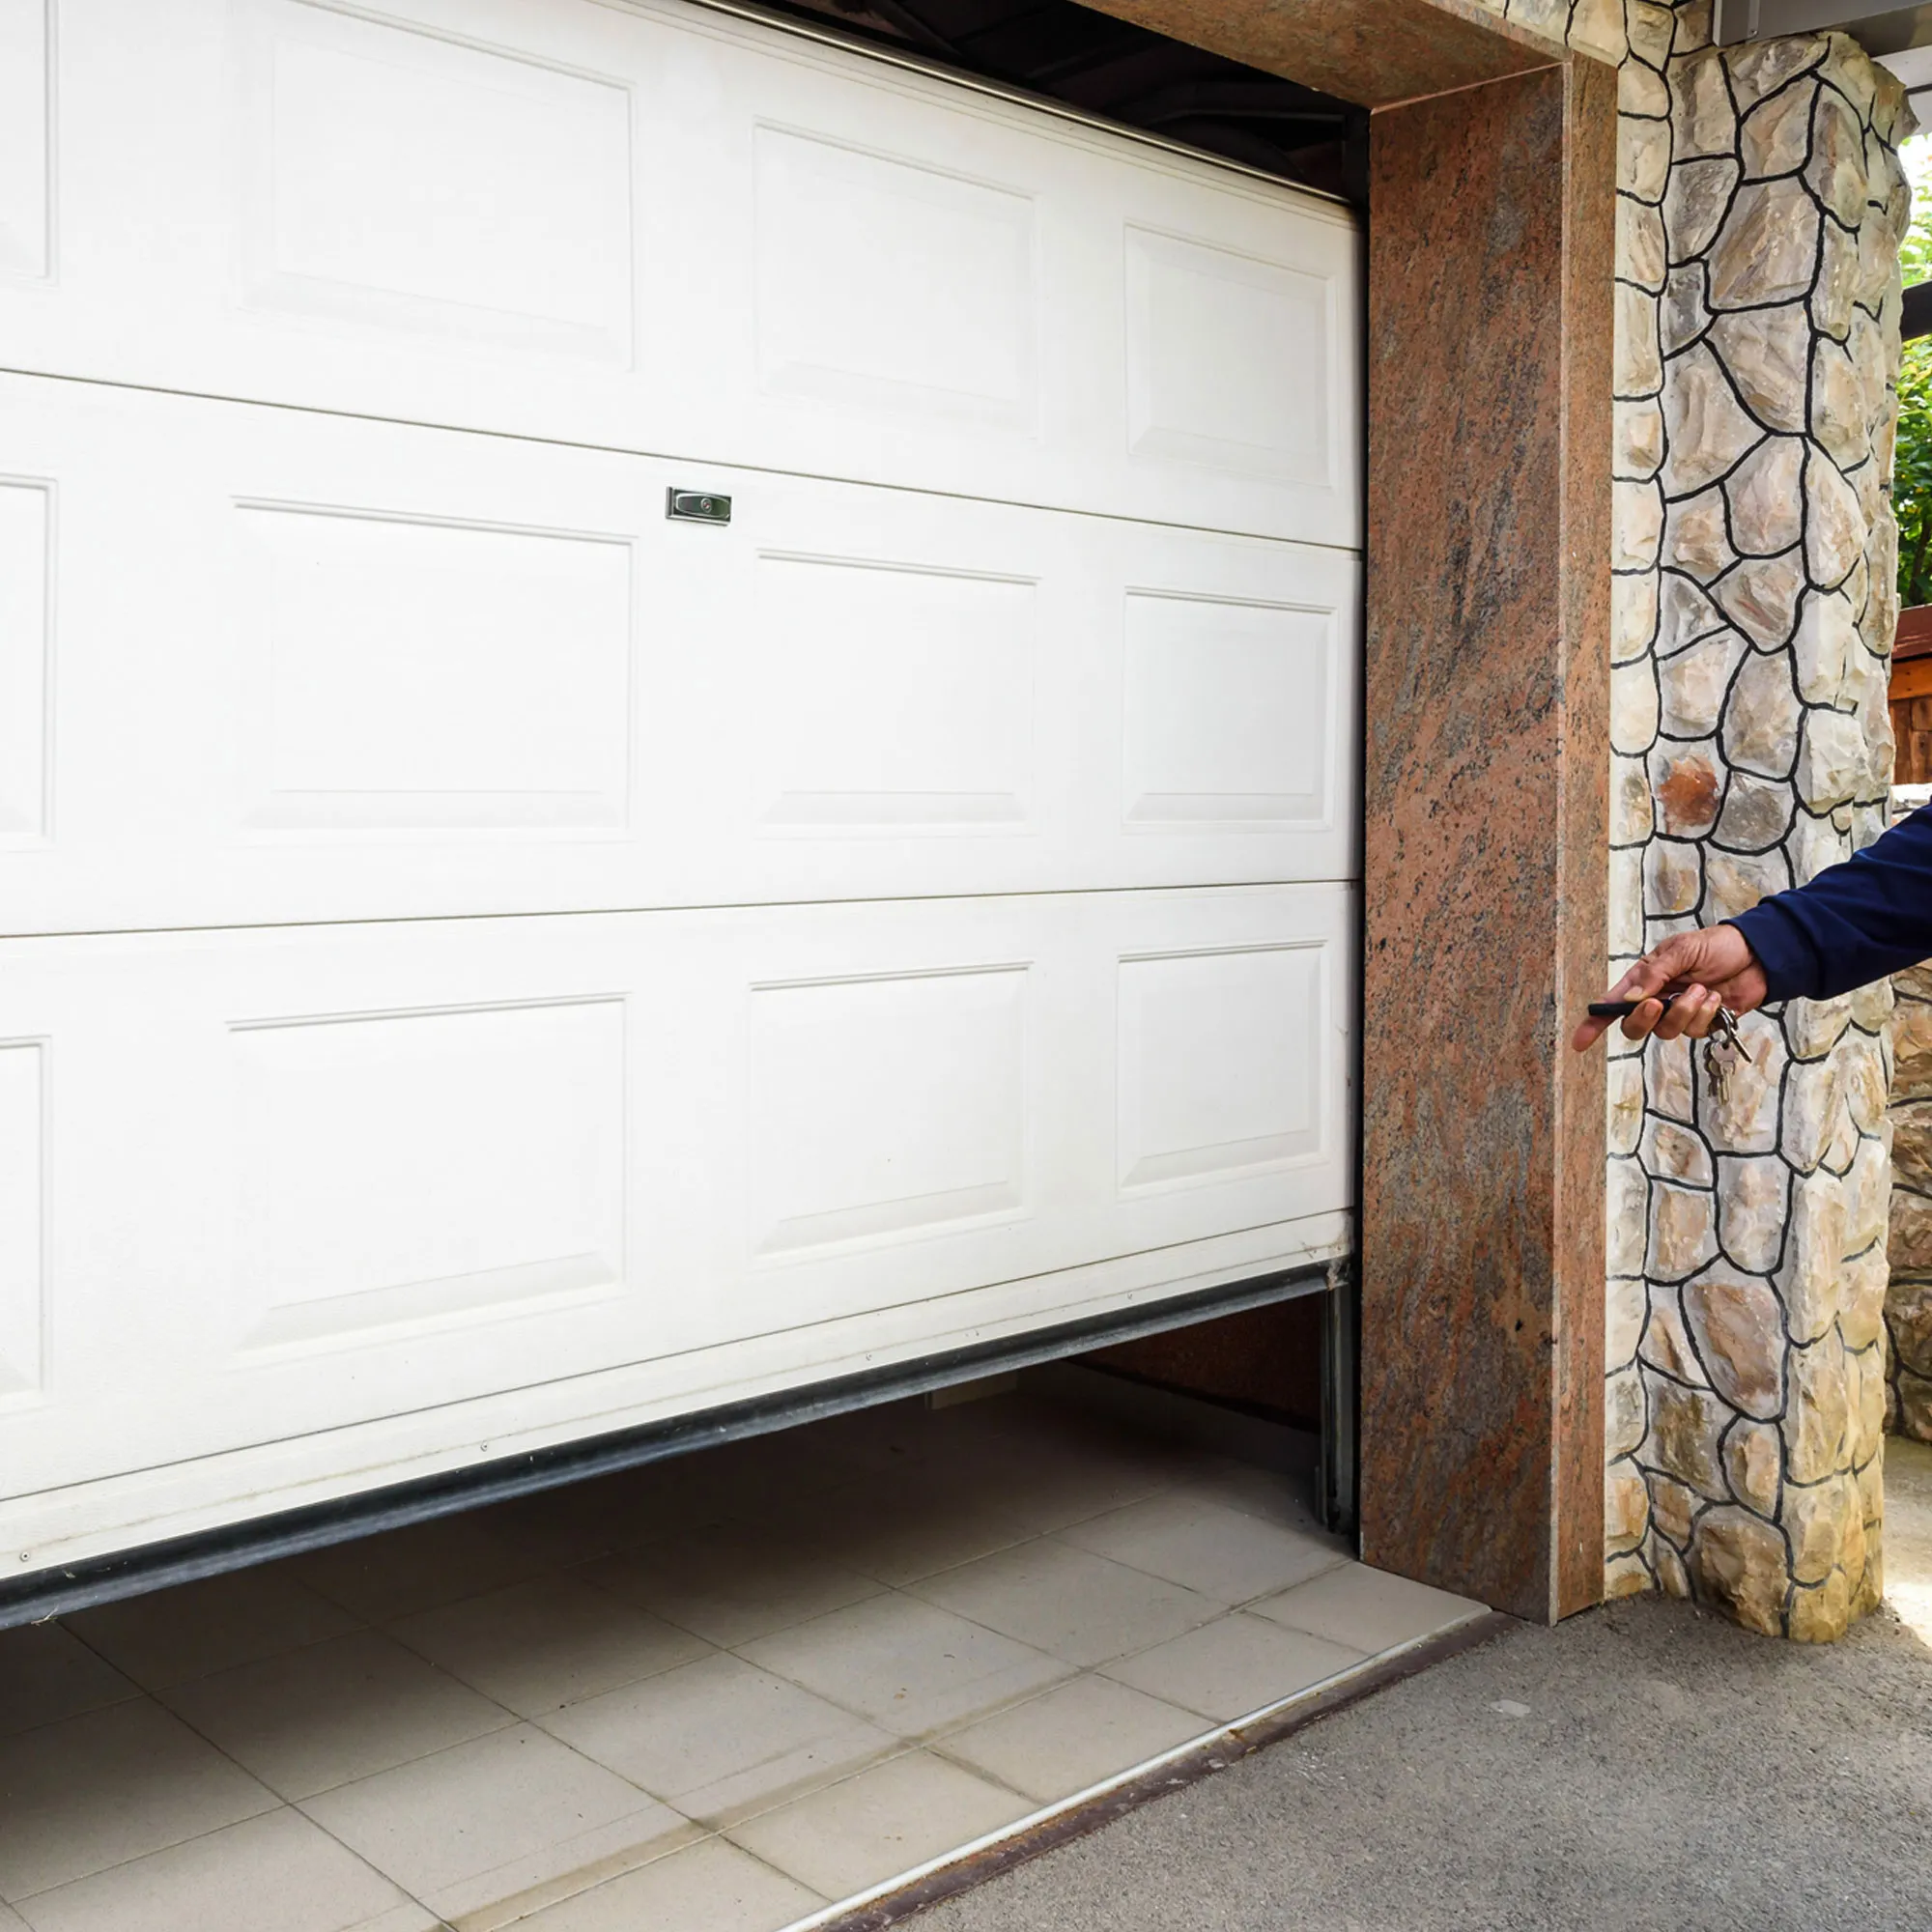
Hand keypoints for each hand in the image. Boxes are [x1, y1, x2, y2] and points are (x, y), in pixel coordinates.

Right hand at [1571, 924, 1767, 1051]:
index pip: (1613, 1004)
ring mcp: (1679, 1014)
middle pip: (1634, 1026)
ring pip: (1667, 1031)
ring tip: (1703, 990)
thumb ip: (1655, 974)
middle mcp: (1657, 999)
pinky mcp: (1702, 1024)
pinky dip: (1706, 1015)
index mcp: (1644, 979)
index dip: (1594, 1024)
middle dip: (1644, 1019)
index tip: (1579, 1042)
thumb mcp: (1682, 950)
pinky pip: (1694, 1032)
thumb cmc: (1716, 946)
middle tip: (1659, 1003)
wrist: (1757, 956)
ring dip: (1685, 1011)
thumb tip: (1631, 997)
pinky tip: (1716, 999)